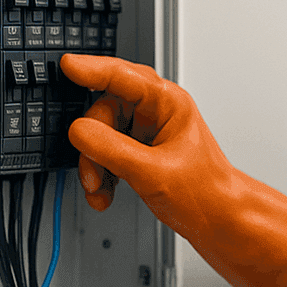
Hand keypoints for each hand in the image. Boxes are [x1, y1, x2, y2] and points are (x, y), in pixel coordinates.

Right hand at [60, 54, 286, 286]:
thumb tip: (78, 130)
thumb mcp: (151, 170)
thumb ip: (111, 148)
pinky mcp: (141, 153)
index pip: (122, 75)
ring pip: (102, 135)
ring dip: (94, 165)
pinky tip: (104, 194)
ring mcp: (148, 133)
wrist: (220, 221)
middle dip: (92, 143)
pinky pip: (107, 154)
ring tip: (99, 189)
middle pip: (105, 109)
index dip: (91, 69)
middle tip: (92, 171)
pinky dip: (101, 175)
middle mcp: (157, 112)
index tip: (66, 64)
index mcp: (168, 103)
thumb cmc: (205, 192)